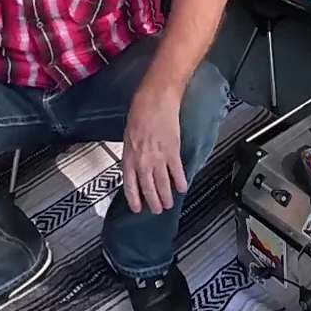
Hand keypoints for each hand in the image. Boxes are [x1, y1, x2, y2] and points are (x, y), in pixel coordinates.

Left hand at [122, 84, 186, 213]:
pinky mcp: (173, 152)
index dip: (134, 198)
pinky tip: (182, 188)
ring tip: (169, 204)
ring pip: (162, 183)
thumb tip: (136, 163)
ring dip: (166, 196)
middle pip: (148, 187)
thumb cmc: (140, 112)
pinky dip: (180, 181)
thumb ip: (132, 152)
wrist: (155, 101)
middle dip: (153, 201)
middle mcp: (143, 161)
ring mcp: (158, 158)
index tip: (137, 208)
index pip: (130, 184)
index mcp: (129, 156)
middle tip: (157, 210)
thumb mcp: (128, 135)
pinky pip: (177, 171)